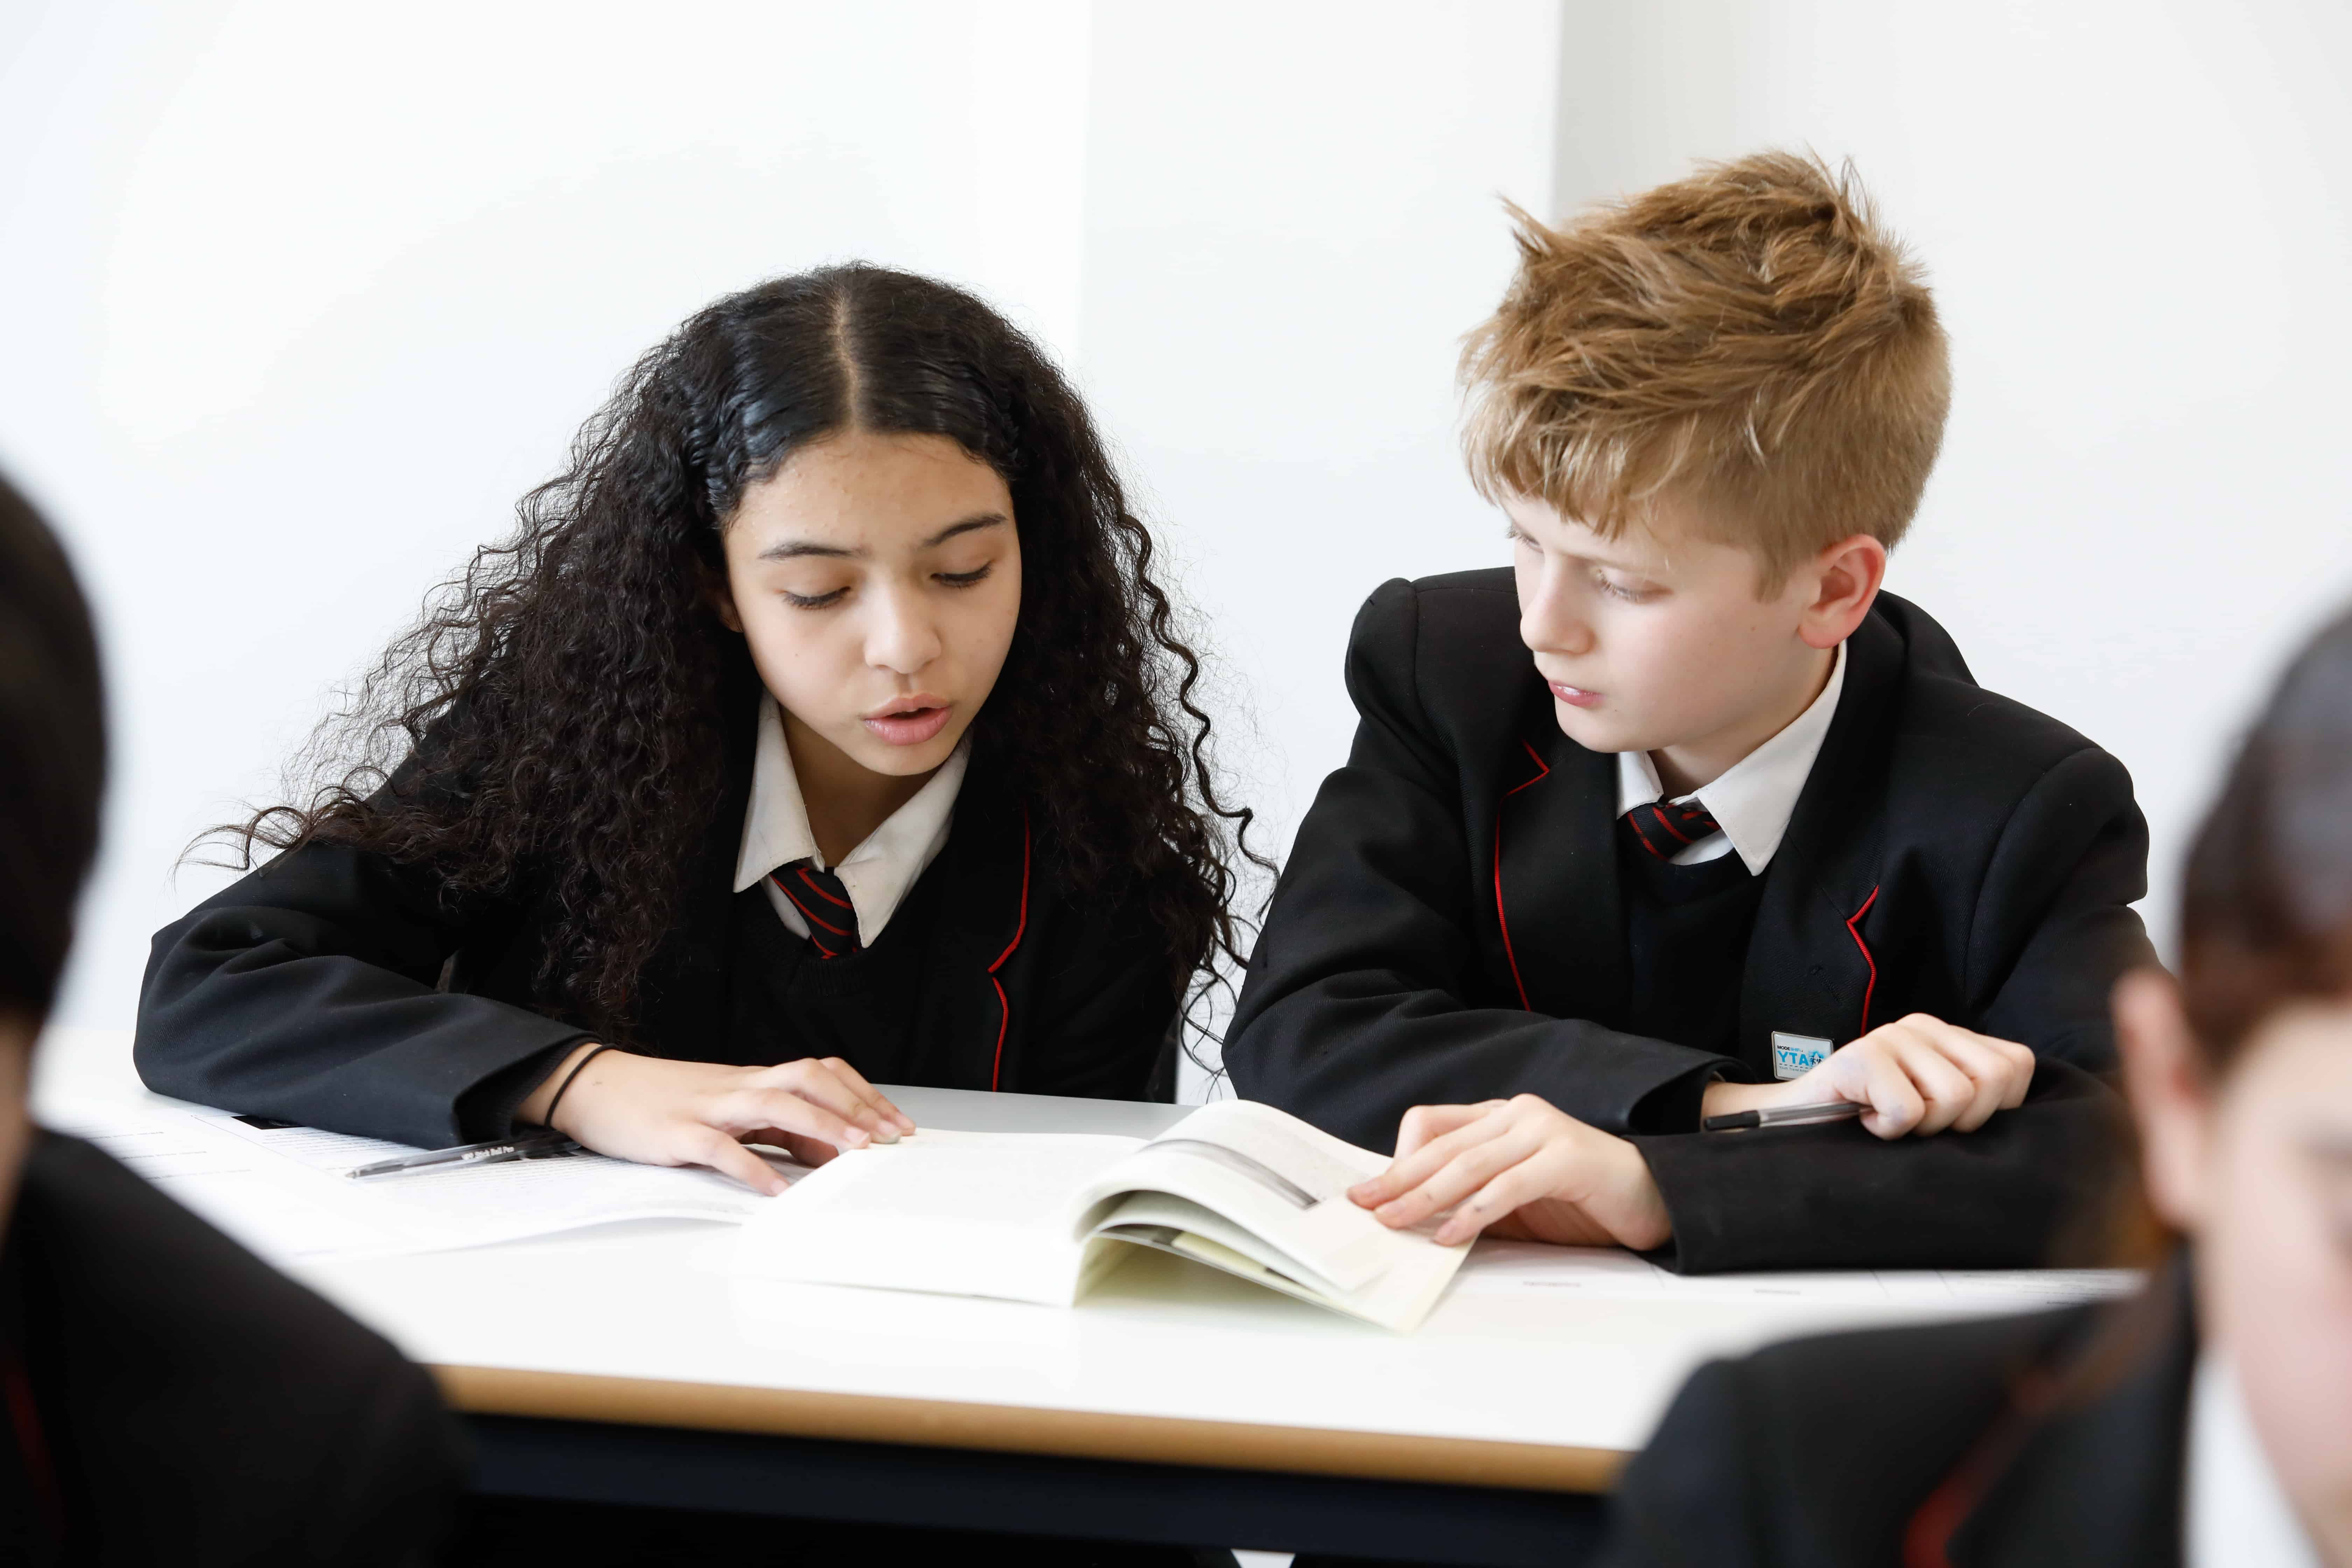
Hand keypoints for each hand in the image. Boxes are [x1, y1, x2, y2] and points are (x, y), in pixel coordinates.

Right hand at [518, 1045, 915, 1194]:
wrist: (596, 1088)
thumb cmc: (666, 1102)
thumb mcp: (730, 1113)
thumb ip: (776, 1129)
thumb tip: (826, 1150)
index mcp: (754, 1081)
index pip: (821, 1074)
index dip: (862, 1095)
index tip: (896, 1124)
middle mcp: (739, 1087)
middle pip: (808, 1077)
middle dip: (854, 1105)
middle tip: (888, 1137)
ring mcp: (708, 1107)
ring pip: (773, 1103)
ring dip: (819, 1124)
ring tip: (852, 1151)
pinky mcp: (676, 1133)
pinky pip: (720, 1148)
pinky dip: (750, 1167)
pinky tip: (774, 1189)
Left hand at [1344, 1095, 1672, 1250]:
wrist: (1651, 1200)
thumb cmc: (1577, 1202)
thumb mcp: (1511, 1198)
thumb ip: (1470, 1197)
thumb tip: (1414, 1219)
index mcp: (1499, 1116)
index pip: (1432, 1125)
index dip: (1399, 1159)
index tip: (1371, 1192)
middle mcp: (1517, 1113)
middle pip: (1441, 1146)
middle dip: (1397, 1179)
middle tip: (1363, 1206)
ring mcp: (1542, 1130)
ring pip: (1468, 1164)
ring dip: (1425, 1197)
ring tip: (1394, 1222)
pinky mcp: (1565, 1157)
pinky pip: (1508, 1186)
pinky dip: (1474, 1213)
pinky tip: (1449, 1236)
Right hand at [1700, 1014, 2035, 1139]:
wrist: (1792, 1122)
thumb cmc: (1869, 1122)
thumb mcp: (1935, 1106)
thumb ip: (1975, 1095)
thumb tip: (2025, 1115)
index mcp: (1948, 1034)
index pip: (2017, 1066)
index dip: (1996, 1108)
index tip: (1951, 1120)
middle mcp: (1923, 1026)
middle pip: (1994, 1080)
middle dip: (1963, 1120)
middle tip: (1921, 1122)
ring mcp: (1890, 1036)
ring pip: (1955, 1098)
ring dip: (1923, 1127)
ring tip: (1891, 1119)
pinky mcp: (1861, 1057)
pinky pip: (1908, 1112)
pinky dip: (1888, 1130)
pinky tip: (1865, 1118)